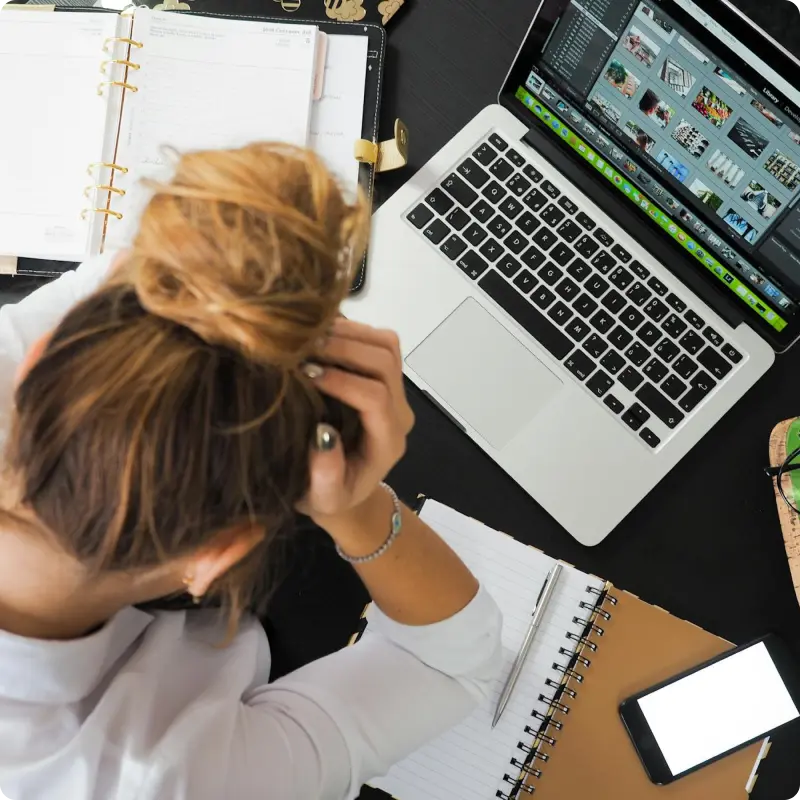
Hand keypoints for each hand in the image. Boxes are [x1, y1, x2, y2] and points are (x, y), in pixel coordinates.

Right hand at [297, 318, 413, 524]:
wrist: (345, 489)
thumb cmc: (331, 496)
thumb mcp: (323, 499)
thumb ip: (326, 476)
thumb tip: (322, 434)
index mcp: (387, 441)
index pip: (376, 398)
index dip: (343, 382)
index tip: (306, 374)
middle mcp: (398, 412)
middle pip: (385, 362)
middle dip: (345, 348)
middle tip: (303, 347)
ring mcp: (394, 391)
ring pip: (386, 345)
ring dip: (349, 333)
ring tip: (309, 336)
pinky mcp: (384, 376)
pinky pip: (377, 341)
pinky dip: (350, 329)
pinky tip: (318, 334)